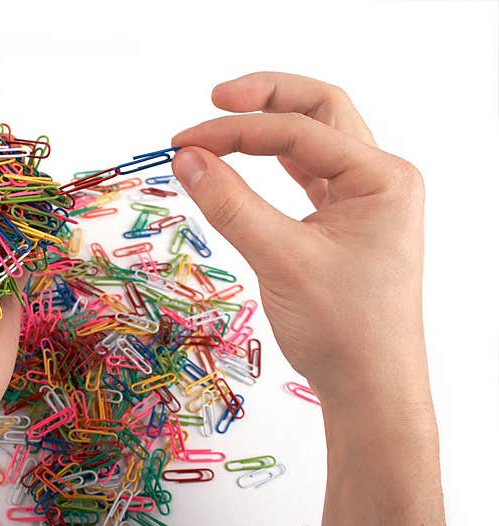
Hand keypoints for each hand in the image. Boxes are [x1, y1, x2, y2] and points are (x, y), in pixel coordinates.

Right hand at [171, 72, 427, 404]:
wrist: (369, 386)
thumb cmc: (341, 329)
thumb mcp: (280, 259)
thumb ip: (230, 204)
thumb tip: (185, 158)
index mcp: (381, 178)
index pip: (300, 130)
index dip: (237, 130)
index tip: (184, 142)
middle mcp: (380, 179)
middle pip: (320, 112)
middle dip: (267, 99)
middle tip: (215, 100)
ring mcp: (365, 200)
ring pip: (315, 141)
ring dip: (269, 128)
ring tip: (221, 128)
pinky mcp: (345, 222)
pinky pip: (308, 176)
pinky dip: (273, 165)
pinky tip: (243, 163)